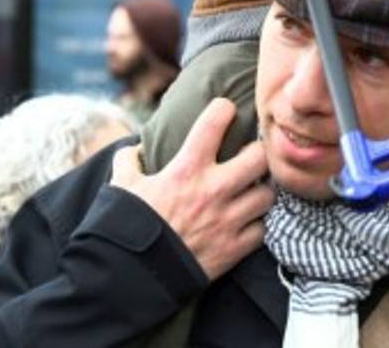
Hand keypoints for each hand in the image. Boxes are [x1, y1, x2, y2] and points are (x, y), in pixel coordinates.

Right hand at [110, 98, 273, 279]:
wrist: (131, 279)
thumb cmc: (126, 227)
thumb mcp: (122, 186)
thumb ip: (129, 161)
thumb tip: (134, 148)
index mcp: (186, 168)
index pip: (215, 121)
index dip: (223, 109)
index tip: (225, 110)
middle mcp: (213, 190)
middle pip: (259, 157)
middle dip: (257, 154)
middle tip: (247, 157)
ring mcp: (227, 220)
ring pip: (267, 194)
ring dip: (260, 191)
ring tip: (250, 190)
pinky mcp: (233, 249)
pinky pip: (262, 230)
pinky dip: (257, 225)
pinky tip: (246, 222)